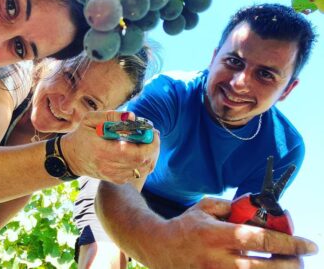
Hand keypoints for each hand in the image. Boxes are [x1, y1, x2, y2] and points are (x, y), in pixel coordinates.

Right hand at [62, 110, 159, 183]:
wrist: (71, 157)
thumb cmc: (82, 135)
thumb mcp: (91, 119)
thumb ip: (111, 116)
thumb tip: (132, 117)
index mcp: (105, 151)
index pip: (138, 153)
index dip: (150, 143)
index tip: (152, 131)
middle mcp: (111, 167)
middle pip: (145, 161)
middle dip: (154, 147)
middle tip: (152, 134)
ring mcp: (115, 176)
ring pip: (145, 169)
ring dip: (151, 154)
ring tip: (147, 141)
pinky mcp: (117, 180)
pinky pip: (138, 172)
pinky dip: (144, 162)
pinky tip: (139, 151)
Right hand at [144, 197, 317, 268]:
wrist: (160, 248)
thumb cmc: (186, 225)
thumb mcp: (205, 207)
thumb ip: (231, 206)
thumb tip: (257, 209)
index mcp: (219, 234)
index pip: (261, 238)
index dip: (290, 242)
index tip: (309, 244)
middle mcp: (220, 258)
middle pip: (267, 266)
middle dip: (291, 263)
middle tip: (301, 258)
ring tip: (288, 266)